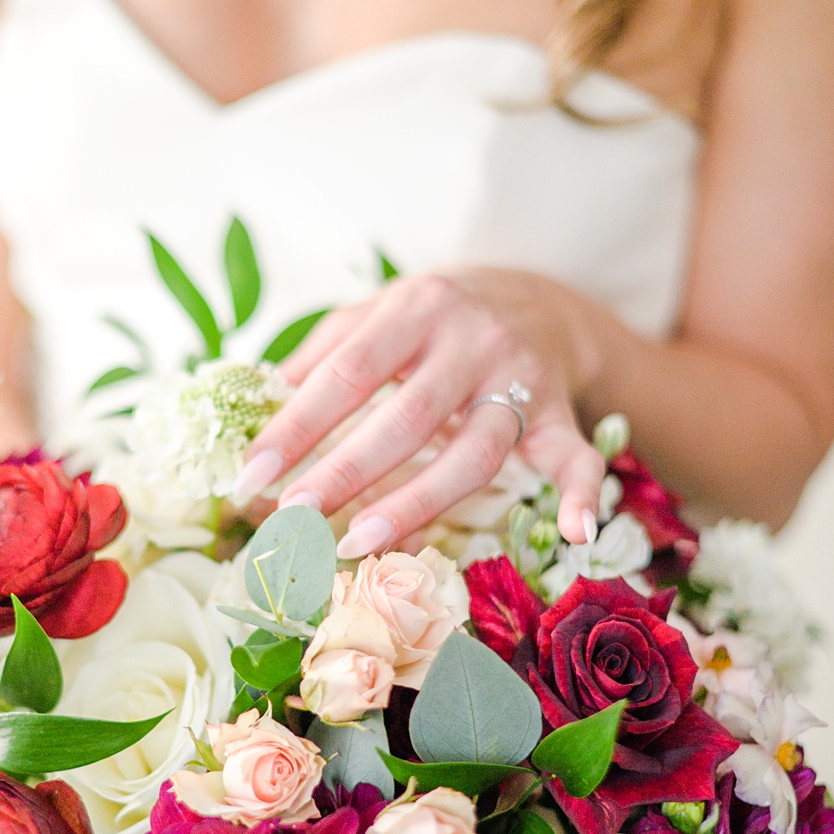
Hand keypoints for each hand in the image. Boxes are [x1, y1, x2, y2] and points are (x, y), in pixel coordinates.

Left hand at [232, 269, 605, 553]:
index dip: (296, 426)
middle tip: (294, 516)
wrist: (534, 292)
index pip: (346, 373)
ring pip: (475, 450)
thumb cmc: (431, 316)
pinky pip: (575, 454)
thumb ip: (317, 356)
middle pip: (407, 417)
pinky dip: (582, 493)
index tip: (251, 475)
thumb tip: (255, 407)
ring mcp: (521, 377)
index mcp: (415, 309)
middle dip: (345, 471)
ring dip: (419, 501)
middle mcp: (472, 340)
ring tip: (360, 542)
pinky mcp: (561, 411)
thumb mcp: (373, 312)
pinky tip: (579, 532)